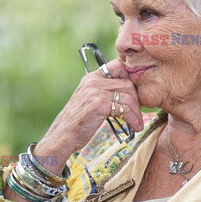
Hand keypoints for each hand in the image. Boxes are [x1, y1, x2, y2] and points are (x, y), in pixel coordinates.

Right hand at [33, 58, 143, 174]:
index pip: (118, 66)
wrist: (62, 136)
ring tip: (137, 123)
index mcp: (92, 77)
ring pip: (128, 96)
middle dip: (136, 100)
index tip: (133, 94)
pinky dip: (133, 119)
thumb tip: (129, 92)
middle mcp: (93, 81)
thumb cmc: (78, 121)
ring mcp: (96, 91)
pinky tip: (134, 127)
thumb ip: (105, 92)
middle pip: (127, 83)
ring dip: (136, 112)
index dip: (129, 77)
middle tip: (138, 113)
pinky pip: (124, 108)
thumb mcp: (90, 100)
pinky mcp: (99, 104)